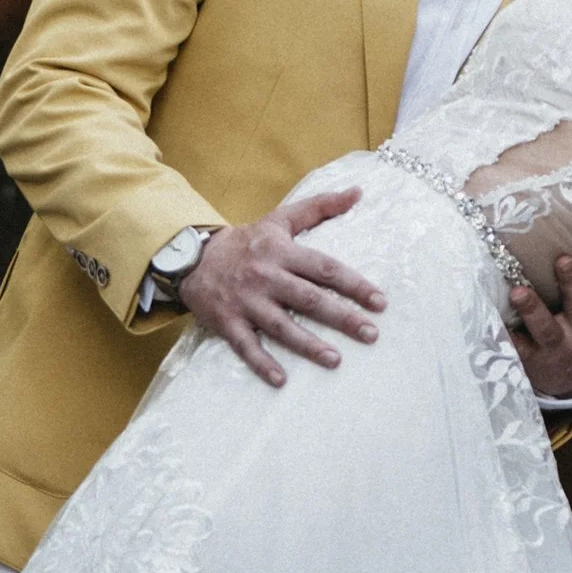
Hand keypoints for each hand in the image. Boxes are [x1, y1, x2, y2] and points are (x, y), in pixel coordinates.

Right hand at [178, 186, 383, 387]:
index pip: (325, 269)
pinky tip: (282, 380)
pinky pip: (246, 347)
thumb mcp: (280, 219)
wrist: (192, 258)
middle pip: (309, 299)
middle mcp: (266, 277)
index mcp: (282, 252)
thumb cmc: (246, 241)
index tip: (379, 302)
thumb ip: (320, 206)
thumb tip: (358, 191)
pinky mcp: (228, 322)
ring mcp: (246, 302)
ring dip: (308, 344)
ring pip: (281, 326)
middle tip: (370, 334)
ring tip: (335, 360)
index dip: (354, 285)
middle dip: (341, 317)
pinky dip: (262, 364)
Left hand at [508, 253, 571, 403]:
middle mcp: (563, 341)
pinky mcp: (524, 361)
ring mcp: (540, 353)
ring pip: (524, 341)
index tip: (563, 259)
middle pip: (547, 327)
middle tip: (519, 291)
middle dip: (533, 308)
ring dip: (510, 325)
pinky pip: (511, 351)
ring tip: (503, 306)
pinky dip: (500, 338)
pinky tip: (488, 322)